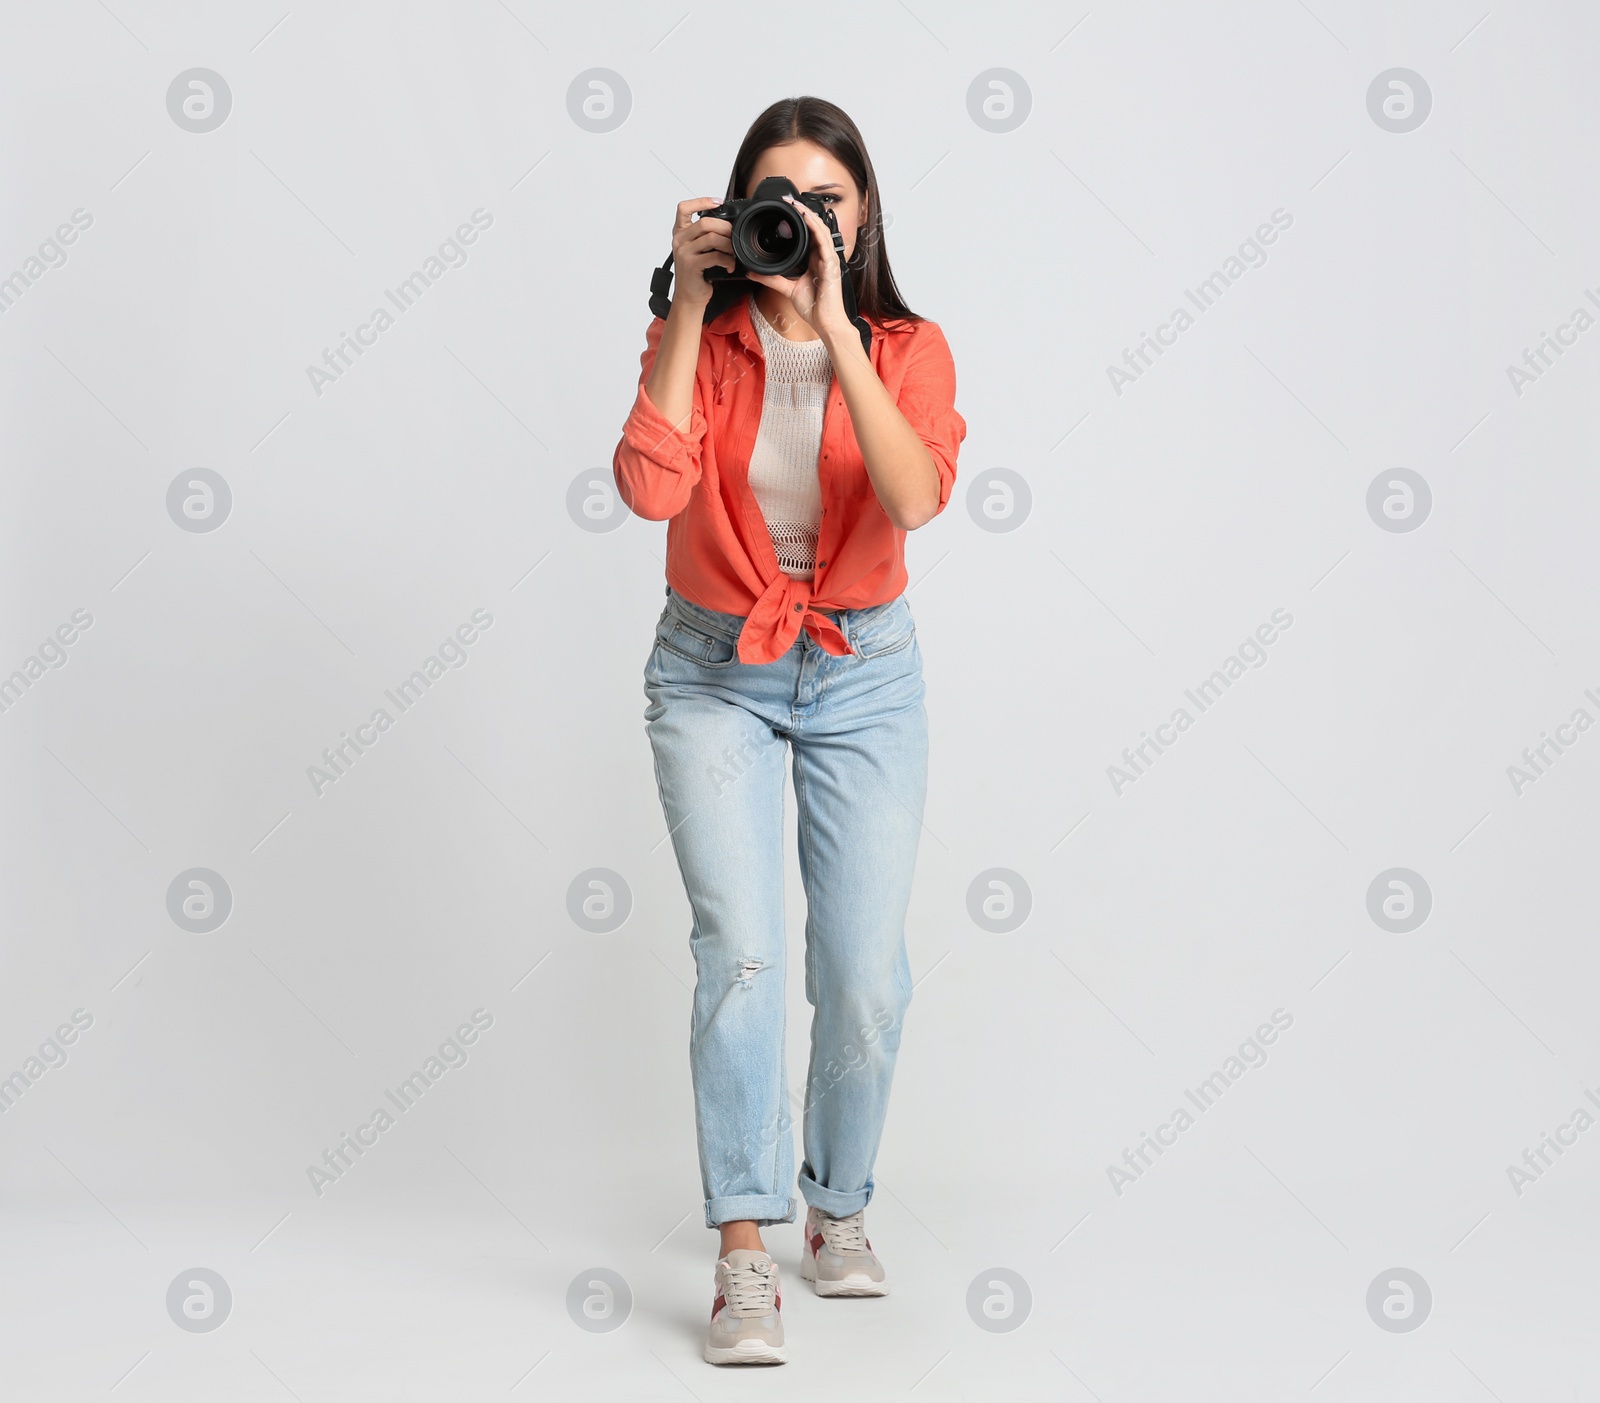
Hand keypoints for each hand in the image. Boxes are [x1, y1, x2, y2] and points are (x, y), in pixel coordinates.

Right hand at [668, 197, 733, 308]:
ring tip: (733, 253)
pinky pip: (714, 256)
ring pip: (712, 238)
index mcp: (680, 233)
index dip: (701, 201)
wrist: (689, 297)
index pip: (683, 208)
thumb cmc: (697, 274)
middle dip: (725, 228)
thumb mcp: (698, 250)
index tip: (717, 202)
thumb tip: (729, 226)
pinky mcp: (691, 265)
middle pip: (705, 223)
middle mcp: (679, 240)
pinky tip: (729, 265)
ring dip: (728, 245)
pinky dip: (727, 260)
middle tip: (734, 237)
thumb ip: (705, 236)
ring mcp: (684, 252)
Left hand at [746, 196, 854, 340]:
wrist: (826, 323)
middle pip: (815, 227)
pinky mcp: (831, 264)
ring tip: (795, 203)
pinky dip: (815, 228)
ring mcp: (829, 259)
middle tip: (787, 200)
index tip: (785, 210)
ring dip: (808, 214)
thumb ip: (772, 279)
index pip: (808, 234)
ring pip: (820, 229)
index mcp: (815, 260)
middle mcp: (823, 257)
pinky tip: (807, 218)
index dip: (799, 220)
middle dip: (802, 212)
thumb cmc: (814, 308)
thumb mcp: (788, 289)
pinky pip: (824, 241)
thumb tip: (753, 273)